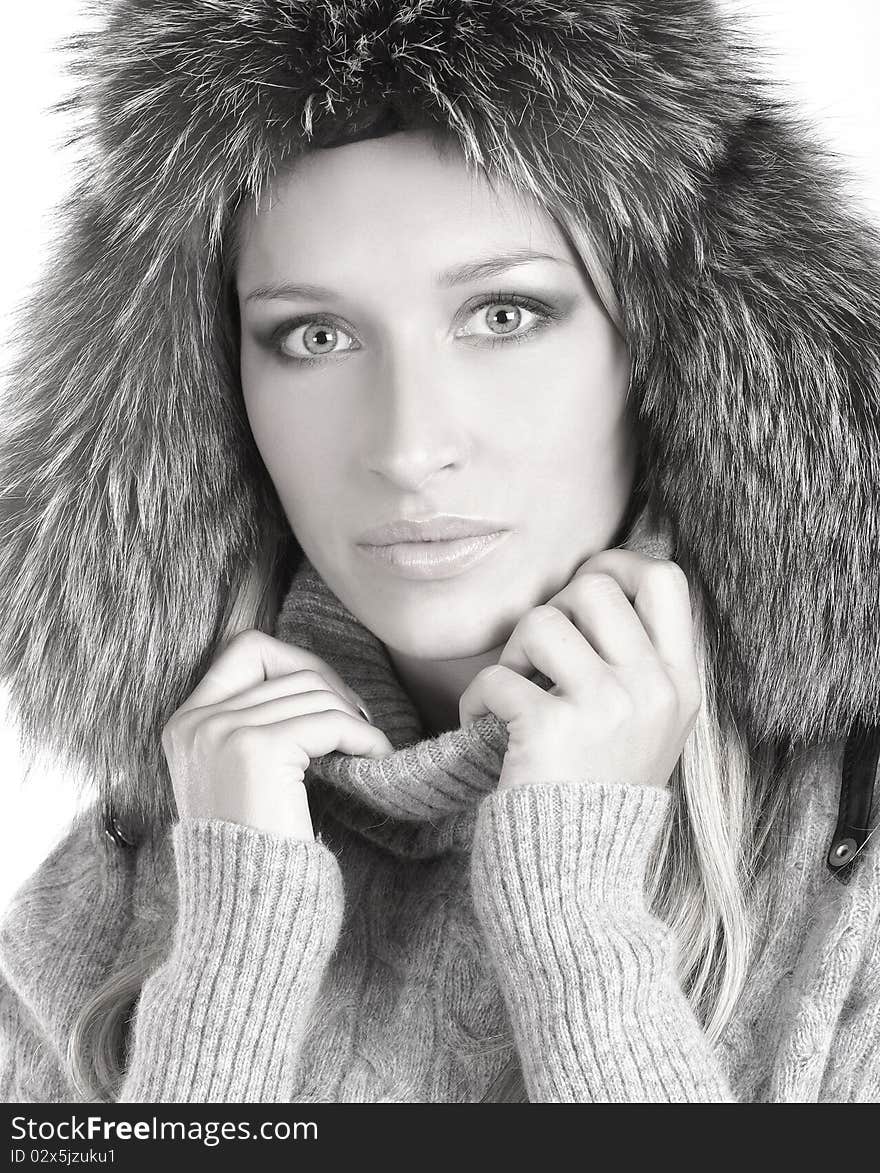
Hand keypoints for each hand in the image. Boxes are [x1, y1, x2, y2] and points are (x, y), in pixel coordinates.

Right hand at [161, 629, 392, 840]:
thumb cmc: (255, 849)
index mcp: (185, 723)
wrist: (245, 909)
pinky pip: (330, 722)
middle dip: (335, 692)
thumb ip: (254, 727)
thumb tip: (317, 682)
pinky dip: (364, 737)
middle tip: (360, 727)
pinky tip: (377, 757)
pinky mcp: (257, 750)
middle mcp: (197, 722)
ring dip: (353, 719)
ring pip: (314, 691)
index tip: (327, 698)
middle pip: (288, 668)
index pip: (246, 649)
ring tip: (369, 749)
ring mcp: (222, 732)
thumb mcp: (239, 777)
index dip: (295, 661)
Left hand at [458, 550, 701, 790]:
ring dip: (512, 652)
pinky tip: (482, 725)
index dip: (618, 564)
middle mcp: (651, 690)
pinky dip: (476, 698)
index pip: (666, 580)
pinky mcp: (551, 730)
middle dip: (552, 610)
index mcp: (680, 685)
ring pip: (541, 621)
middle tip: (537, 657)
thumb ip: (639, 666)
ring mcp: (605, 708)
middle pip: (595, 587)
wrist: (579, 883)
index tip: (583, 590)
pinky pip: (496, 676)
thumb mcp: (650, 730)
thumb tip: (598, 583)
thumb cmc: (601, 795)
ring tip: (512, 691)